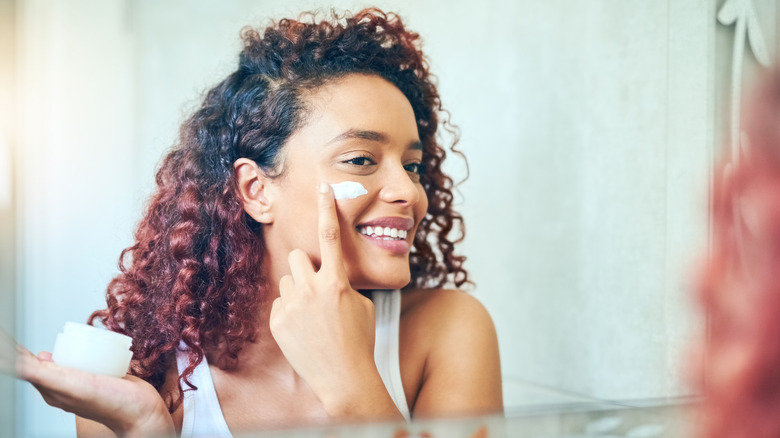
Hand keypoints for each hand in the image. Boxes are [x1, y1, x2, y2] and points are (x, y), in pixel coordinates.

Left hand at [1, 327, 172, 436]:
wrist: (142, 412)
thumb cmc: (110, 404)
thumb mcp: (71, 386)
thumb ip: (43, 374)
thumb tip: (15, 362)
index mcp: (51, 388)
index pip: (27, 366)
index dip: (17, 352)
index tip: (8, 340)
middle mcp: (65, 385)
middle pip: (45, 361)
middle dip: (35, 348)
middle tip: (30, 335)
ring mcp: (83, 380)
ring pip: (68, 358)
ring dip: (62, 346)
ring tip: (63, 334)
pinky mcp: (102, 375)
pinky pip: (89, 358)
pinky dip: (86, 348)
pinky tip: (93, 342)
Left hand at [269, 182, 380, 413]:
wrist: (344, 378)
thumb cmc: (359, 341)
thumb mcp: (361, 306)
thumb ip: (343, 283)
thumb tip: (330, 275)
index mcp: (338, 282)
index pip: (331, 235)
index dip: (327, 207)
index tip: (323, 186)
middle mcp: (312, 289)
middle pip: (297, 256)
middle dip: (305, 266)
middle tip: (316, 286)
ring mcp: (292, 306)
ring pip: (288, 280)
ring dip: (298, 291)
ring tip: (313, 316)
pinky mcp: (278, 322)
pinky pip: (280, 304)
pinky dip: (290, 313)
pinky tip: (304, 331)